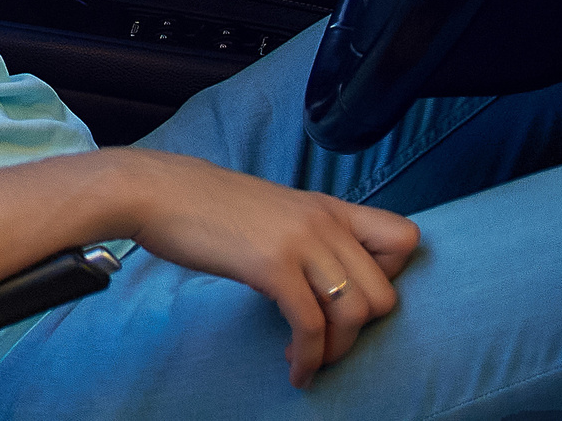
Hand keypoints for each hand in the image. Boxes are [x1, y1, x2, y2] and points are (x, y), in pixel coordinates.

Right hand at [108, 148, 418, 387]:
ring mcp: (300, 241)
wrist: (156, 193)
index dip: (391, 278)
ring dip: (335, 352)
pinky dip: (309, 357)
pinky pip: (311, 325)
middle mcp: (324, 222)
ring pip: (355, 314)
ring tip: (307, 360)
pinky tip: (294, 368)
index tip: (352, 296)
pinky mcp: (272, 265)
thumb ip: (306, 235)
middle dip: (361, 333)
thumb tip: (323, 276)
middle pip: (385, 294)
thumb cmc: (205, 205)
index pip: (405, 239)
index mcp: (328, 207)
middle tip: (328, 342)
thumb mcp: (274, 212)